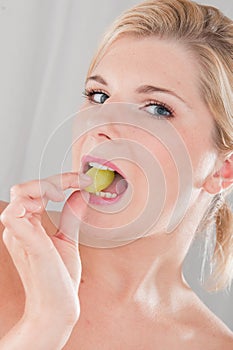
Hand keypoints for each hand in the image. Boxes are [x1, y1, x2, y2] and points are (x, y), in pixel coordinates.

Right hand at [0, 172, 91, 327]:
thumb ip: (71, 216)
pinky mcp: (26, 243)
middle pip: (27, 187)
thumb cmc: (60, 277)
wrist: (59, 306)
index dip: (62, 180)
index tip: (85, 180)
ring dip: (45, 186)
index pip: (37, 191)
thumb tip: (80, 194)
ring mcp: (20, 234)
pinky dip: (31, 201)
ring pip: (19, 193)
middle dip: (55, 179)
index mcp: (29, 225)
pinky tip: (55, 200)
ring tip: (64, 195)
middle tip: (81, 182)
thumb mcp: (68, 239)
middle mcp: (20, 227)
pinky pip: (13, 215)